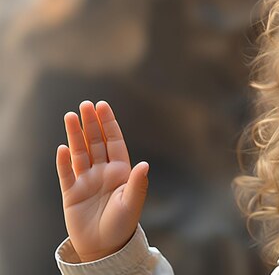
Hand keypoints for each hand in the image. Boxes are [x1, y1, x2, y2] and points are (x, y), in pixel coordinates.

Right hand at [56, 100, 148, 261]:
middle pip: (95, 143)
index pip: (114, 142)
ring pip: (79, 153)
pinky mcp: (71, 193)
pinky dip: (63, 161)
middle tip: (86, 104)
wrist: (105, 246)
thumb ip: (137, 183)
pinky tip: (62, 147)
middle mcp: (103, 172)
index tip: (103, 106)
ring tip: (70, 116)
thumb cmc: (123, 223)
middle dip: (91, 123)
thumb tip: (144, 164)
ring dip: (74, 135)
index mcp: (120, 171)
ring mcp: (86, 180)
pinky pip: (66, 174)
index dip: (108, 124)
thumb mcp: (133, 202)